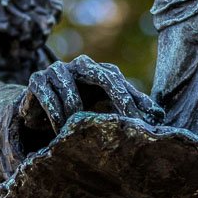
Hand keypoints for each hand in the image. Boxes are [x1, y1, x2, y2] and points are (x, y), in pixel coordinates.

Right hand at [19, 55, 164, 135]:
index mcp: (99, 69)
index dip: (135, 99)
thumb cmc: (78, 105)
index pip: (120, 81)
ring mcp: (57, 70)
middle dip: (119, 99)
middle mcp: (81, 65)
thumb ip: (129, 105)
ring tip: (82, 132)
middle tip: (129, 122)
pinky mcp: (37, 80)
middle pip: (103, 76)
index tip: (148, 121)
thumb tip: (160, 116)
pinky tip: (60, 132)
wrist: (38, 105)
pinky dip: (55, 115)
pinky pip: (48, 97)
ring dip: (77, 113)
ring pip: (71, 90)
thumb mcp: (104, 104)